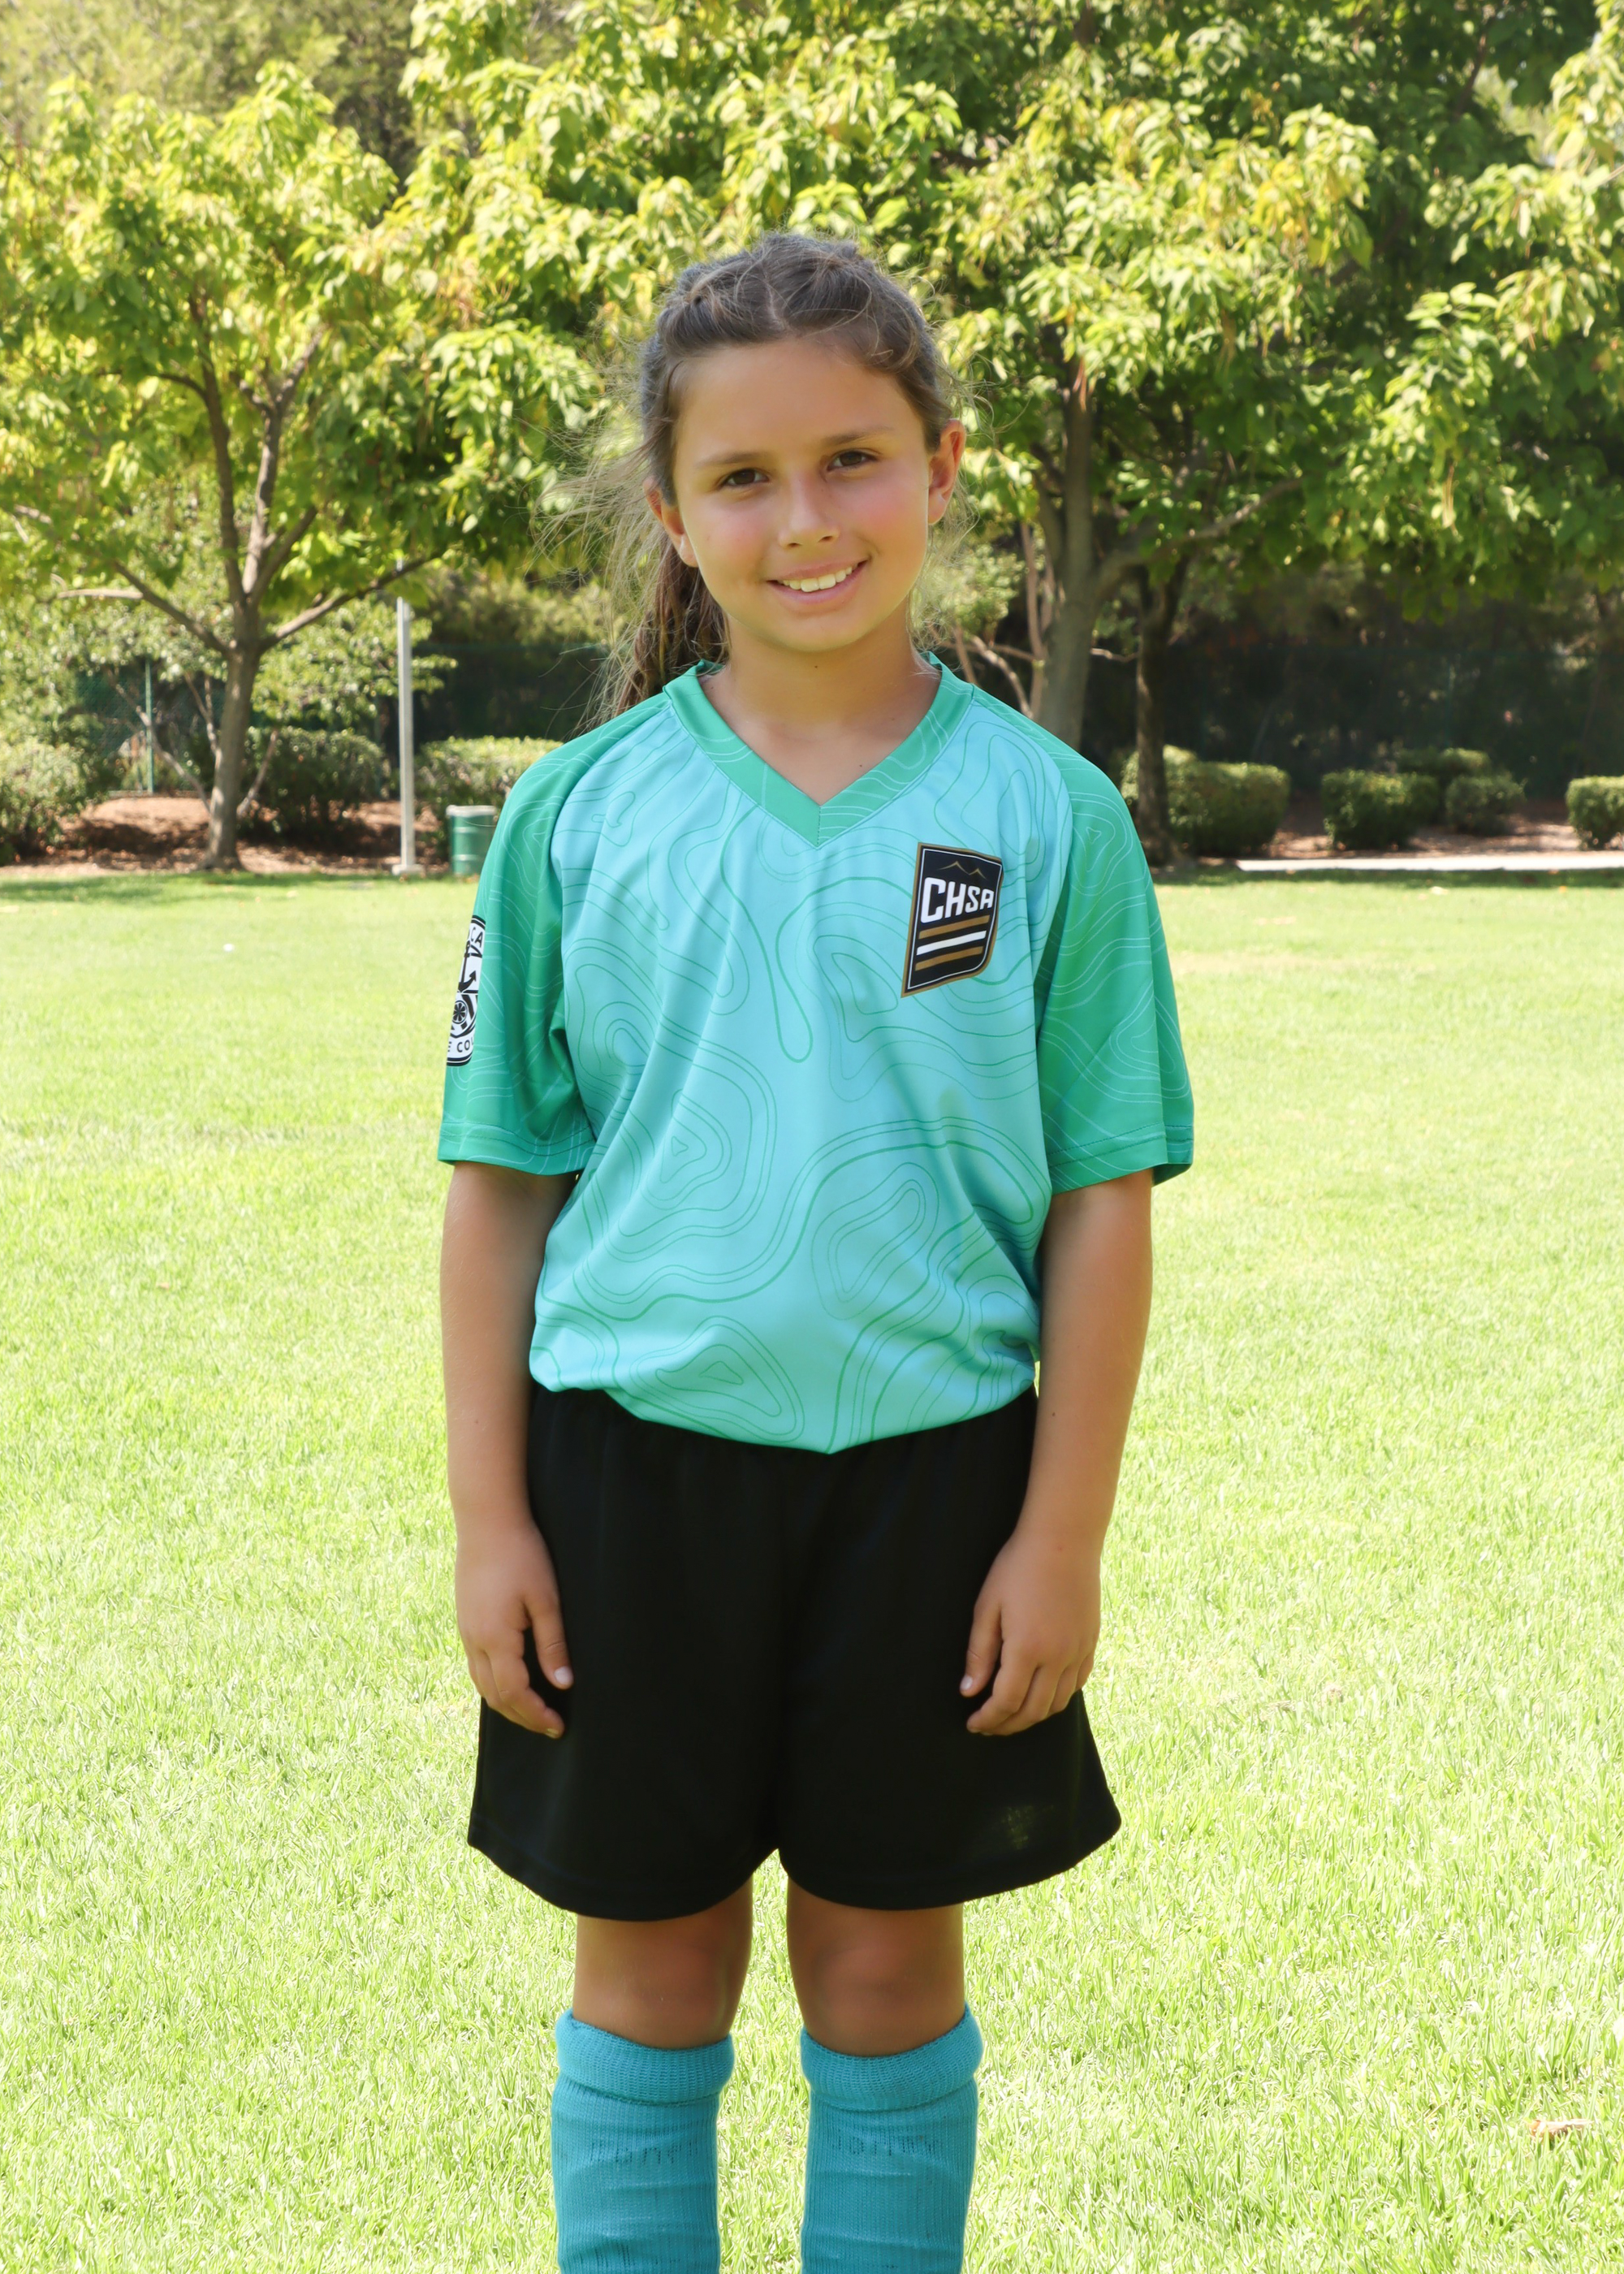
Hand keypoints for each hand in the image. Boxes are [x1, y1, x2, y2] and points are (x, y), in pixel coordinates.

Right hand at [455, 1514, 572, 1737]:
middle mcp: (474, 1640)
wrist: (487, 1520)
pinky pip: (475, 1665)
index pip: (514, 1693)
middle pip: (494, 1696)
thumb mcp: (546, 1600)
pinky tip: (511, 1679)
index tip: (558, 1726)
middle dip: (521, 1716)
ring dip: (505, 1703)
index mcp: (495, 1638)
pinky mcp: (465, 1619)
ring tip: (532, 1710)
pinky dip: (493, 1683)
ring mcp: (465, 1630)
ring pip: (481, 1683)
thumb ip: (553, 1645)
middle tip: (549, 1725)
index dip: (536, 1714)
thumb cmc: (522, 1555)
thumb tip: (563, 1684)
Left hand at [961, 1520, 1100, 1735]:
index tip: (973, 1724)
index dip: (989, 1719)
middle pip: (1033, 1711)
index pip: (1006, 1701)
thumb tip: (969, 1691)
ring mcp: (1078, 1651)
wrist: (1064, 1539)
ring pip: (1057, 1703)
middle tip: (989, 1726)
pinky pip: (1076, 1684)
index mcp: (1027, 1649)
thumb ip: (979, 1653)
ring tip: (1012, 1713)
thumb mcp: (987, 1606)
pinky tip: (1041, 1692)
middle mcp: (1057, 1657)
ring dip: (1033, 1716)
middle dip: (1008, 1725)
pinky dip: (1057, 1697)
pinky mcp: (1091, 1642)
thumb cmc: (1017, 1567)